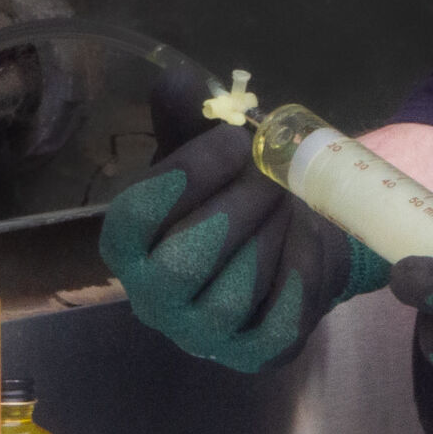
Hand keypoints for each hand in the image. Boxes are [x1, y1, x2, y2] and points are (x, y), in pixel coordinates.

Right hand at [100, 69, 389, 371]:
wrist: (292, 242)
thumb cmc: (233, 194)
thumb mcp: (209, 152)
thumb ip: (188, 118)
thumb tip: (177, 79)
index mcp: (127, 247)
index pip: (133, 218)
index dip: (186, 175)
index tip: (234, 141)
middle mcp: (153, 299)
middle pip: (183, 262)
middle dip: (238, 208)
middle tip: (271, 173)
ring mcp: (201, 335)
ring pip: (232, 295)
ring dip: (269, 237)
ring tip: (289, 201)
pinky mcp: (253, 354)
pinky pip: (276, 324)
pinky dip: (298, 276)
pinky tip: (306, 238)